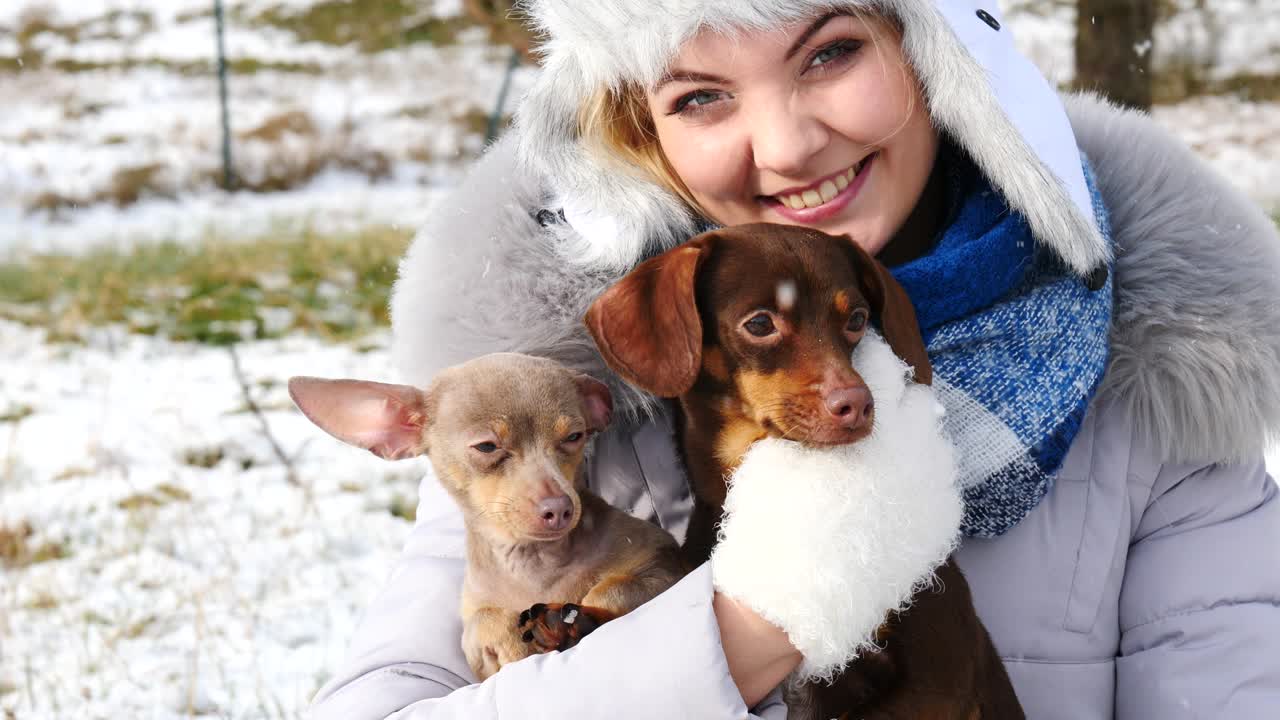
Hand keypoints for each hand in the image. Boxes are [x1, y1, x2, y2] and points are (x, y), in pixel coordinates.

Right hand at [710, 332, 961, 681]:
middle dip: (894, 406)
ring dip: (910, 447)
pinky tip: (889, 509)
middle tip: (864, 427)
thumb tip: (817, 403)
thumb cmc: (780, 515)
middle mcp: (917, 438)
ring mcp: (936, 480)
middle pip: (918, 399)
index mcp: (875, 413)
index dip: (865, 368)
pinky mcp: (944, 519)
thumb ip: (807, 419)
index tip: (850, 382)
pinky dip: (917, 491)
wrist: (804, 589)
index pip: (884, 363)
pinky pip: (938, 489)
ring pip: (934, 444)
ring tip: (877, 470)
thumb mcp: (780, 452)